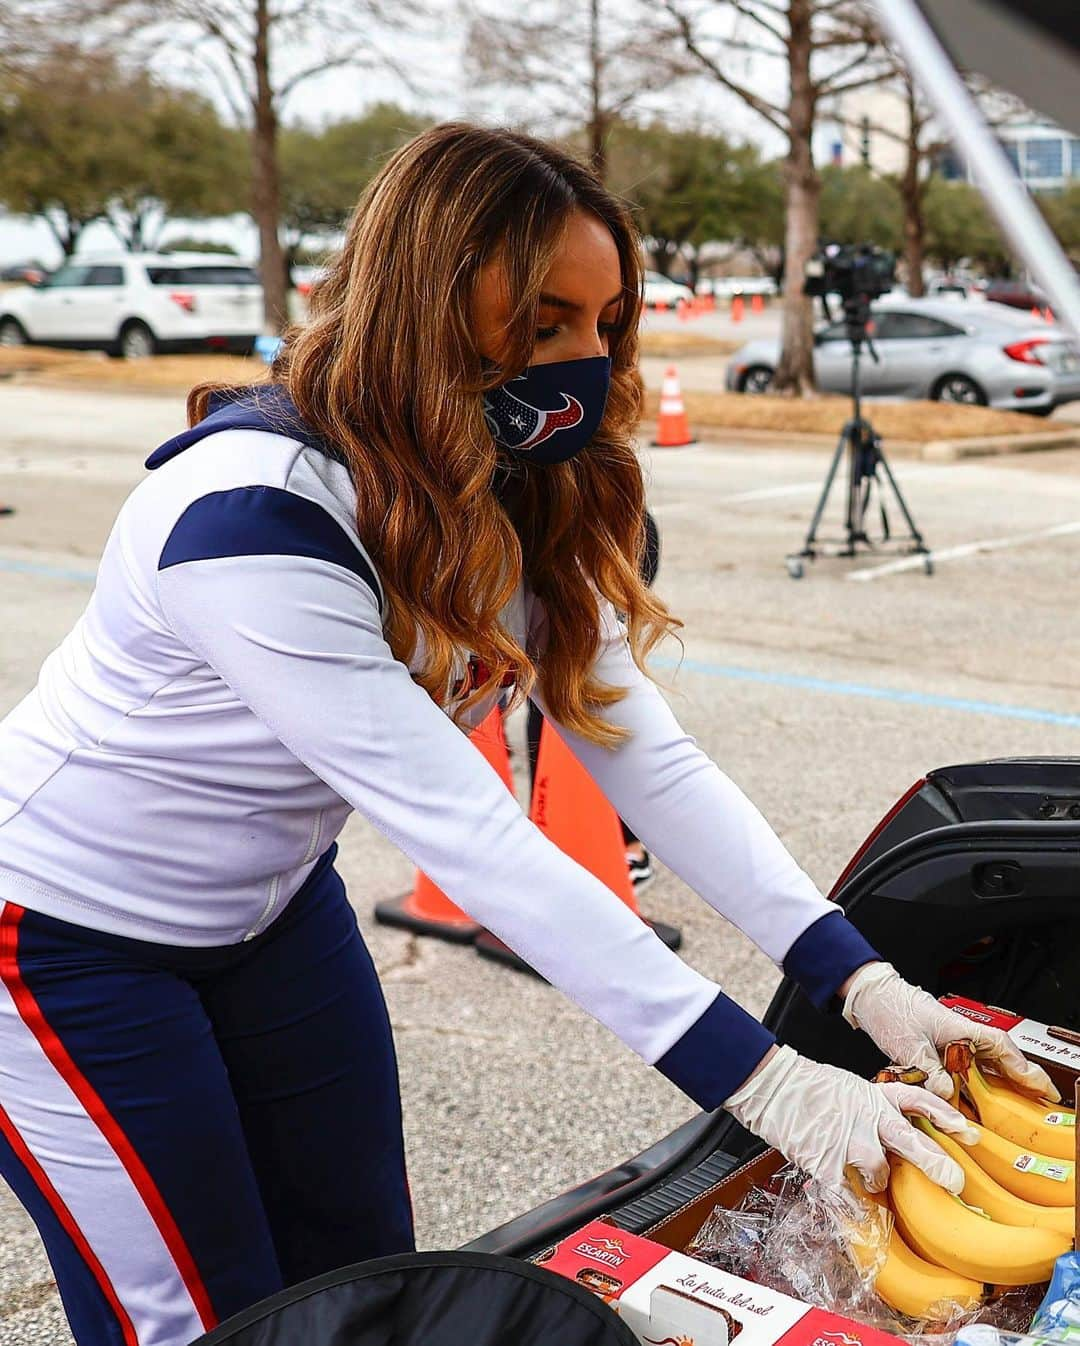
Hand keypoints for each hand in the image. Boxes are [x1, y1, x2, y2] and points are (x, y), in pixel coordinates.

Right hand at [724, 1044, 974, 1193]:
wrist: (771, 1086)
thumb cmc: (807, 1084)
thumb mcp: (849, 1087)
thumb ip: (873, 1109)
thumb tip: (892, 1135)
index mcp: (873, 1096)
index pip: (917, 1101)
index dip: (944, 1116)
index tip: (968, 1132)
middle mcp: (867, 1117)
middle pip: (910, 1140)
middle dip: (935, 1164)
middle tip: (955, 1183)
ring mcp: (847, 1140)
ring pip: (879, 1172)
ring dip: (878, 1182)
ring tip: (870, 1181)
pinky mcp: (826, 1161)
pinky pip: (846, 1194)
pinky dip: (852, 1208)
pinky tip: (854, 1215)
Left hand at [842, 962, 1058, 1102]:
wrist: (869, 994)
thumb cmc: (889, 1008)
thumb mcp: (908, 1045)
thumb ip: (929, 1071)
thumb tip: (947, 1093)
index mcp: (958, 1026)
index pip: (1000, 1046)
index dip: (1022, 1068)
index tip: (1039, 1086)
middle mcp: (958, 1031)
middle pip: (998, 1055)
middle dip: (1018, 1076)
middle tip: (1037, 1098)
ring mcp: (948, 1037)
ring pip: (982, 1060)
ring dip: (998, 1078)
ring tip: (1014, 1102)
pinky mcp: (937, 1044)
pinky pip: (963, 1064)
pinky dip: (973, 1078)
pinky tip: (974, 1094)